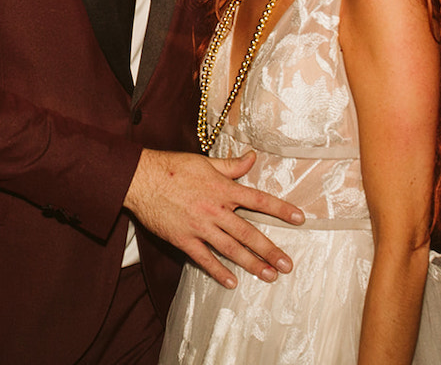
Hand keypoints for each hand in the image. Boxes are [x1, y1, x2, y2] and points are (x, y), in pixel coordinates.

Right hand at [123, 149, 301, 289]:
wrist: (140, 179)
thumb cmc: (172, 167)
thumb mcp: (204, 162)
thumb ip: (231, 165)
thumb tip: (252, 157)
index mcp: (223, 189)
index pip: (258, 200)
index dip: (280, 209)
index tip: (299, 219)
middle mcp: (215, 209)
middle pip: (248, 233)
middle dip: (270, 250)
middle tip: (287, 265)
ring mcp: (200, 226)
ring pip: (231, 249)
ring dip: (251, 264)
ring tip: (269, 276)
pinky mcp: (183, 239)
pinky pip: (204, 259)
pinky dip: (218, 271)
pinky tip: (232, 282)